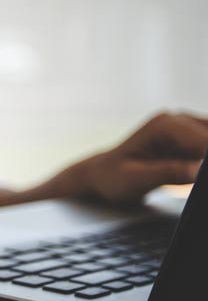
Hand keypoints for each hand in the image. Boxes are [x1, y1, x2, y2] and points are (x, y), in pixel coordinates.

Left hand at [74, 112, 207, 202]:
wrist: (103, 176)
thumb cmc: (113, 178)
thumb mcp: (135, 180)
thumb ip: (167, 173)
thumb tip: (197, 170)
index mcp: (165, 125)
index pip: (205, 141)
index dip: (207, 161)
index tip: (199, 174)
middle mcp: (178, 120)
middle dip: (205, 162)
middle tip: (190, 177)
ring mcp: (186, 128)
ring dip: (204, 162)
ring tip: (182, 177)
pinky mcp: (191, 141)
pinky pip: (206, 149)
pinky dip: (204, 163)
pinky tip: (192, 175)